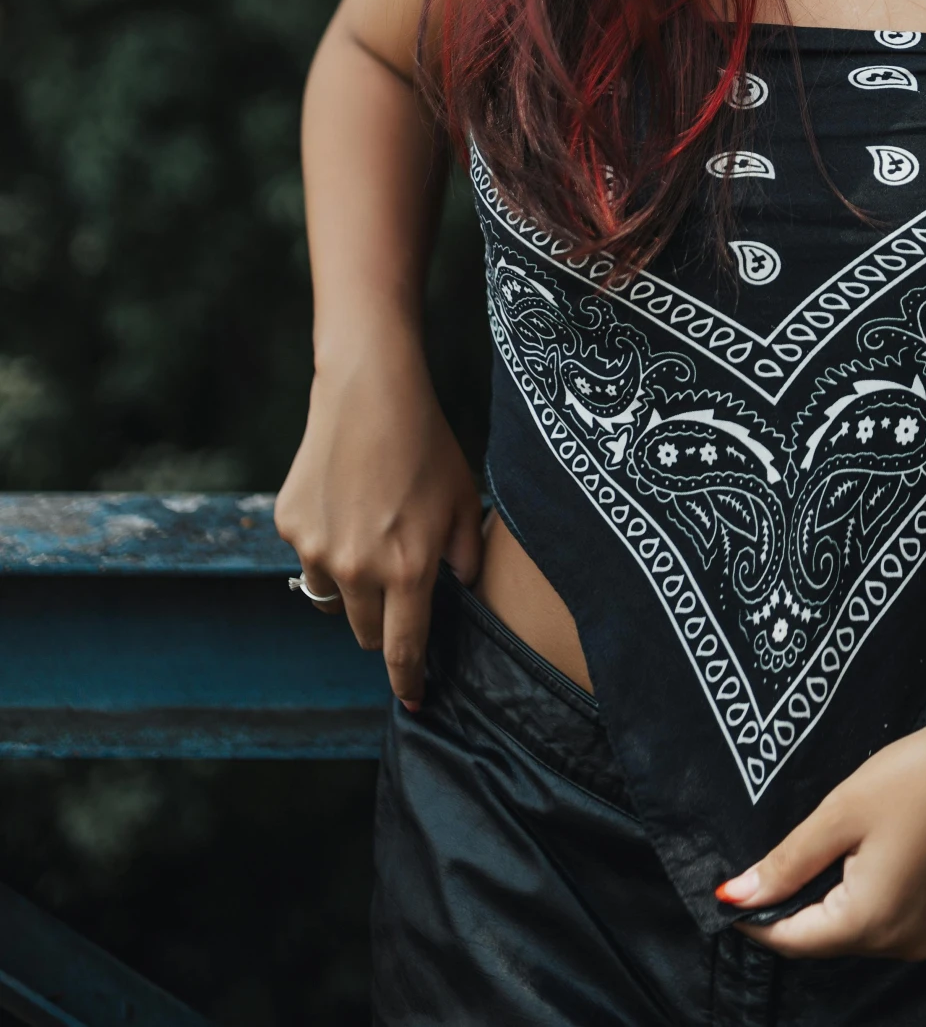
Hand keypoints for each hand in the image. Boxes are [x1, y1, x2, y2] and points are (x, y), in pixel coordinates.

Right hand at [273, 324, 482, 709]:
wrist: (371, 392)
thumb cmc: (428, 446)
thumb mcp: (465, 503)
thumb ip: (467, 561)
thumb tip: (462, 600)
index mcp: (409, 570)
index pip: (405, 650)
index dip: (409, 682)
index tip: (415, 701)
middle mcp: (359, 570)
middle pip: (367, 631)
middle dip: (384, 621)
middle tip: (398, 582)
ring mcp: (317, 549)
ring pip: (334, 598)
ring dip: (351, 584)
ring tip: (371, 531)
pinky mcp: (290, 526)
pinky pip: (309, 558)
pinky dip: (326, 544)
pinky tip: (345, 501)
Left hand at [717, 705, 925, 959]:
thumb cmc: (916, 777)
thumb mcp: (841, 812)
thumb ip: (786, 862)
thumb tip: (733, 895)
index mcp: (870, 922)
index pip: (794, 940)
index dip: (756, 920)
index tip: (729, 892)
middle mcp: (904, 944)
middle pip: (828, 937)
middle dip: (797, 906)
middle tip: (777, 860)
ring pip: (861, 930)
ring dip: (835, 902)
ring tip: (827, 850)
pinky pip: (894, 922)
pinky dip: (871, 899)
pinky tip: (870, 856)